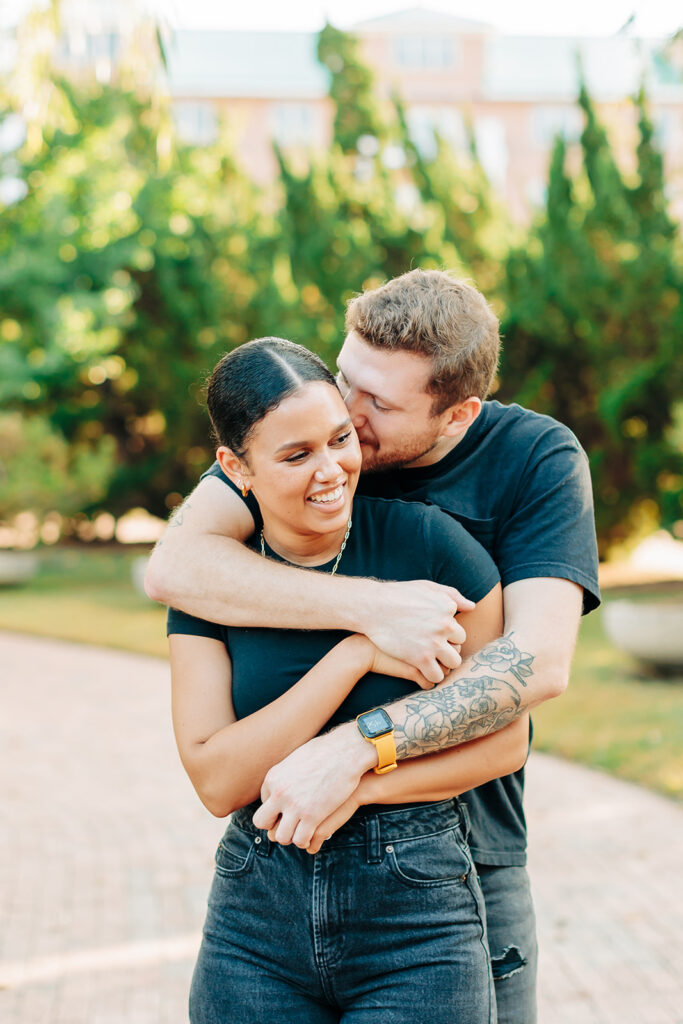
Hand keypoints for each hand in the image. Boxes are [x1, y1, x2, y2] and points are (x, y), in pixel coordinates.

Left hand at [252, 723, 374, 848]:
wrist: (346, 751)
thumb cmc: (326, 751)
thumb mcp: (296, 758)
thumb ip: (285, 774)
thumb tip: (283, 784)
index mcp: (273, 777)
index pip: (263, 802)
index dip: (278, 806)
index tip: (291, 805)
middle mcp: (279, 793)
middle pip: (261, 822)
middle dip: (274, 825)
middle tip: (289, 822)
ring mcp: (295, 806)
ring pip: (281, 836)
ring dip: (291, 835)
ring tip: (302, 829)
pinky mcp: (312, 816)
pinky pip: (301, 840)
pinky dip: (305, 840)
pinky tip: (312, 833)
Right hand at [365, 580, 471, 683]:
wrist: (372, 607)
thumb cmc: (397, 595)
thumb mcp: (426, 587)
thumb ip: (451, 595)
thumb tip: (471, 607)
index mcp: (447, 609)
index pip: (459, 631)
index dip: (447, 636)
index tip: (434, 636)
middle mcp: (444, 626)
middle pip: (459, 647)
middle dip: (448, 650)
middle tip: (433, 651)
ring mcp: (433, 643)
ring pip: (453, 663)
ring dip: (443, 665)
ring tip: (431, 662)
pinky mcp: (420, 659)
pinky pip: (437, 676)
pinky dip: (431, 676)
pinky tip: (422, 671)